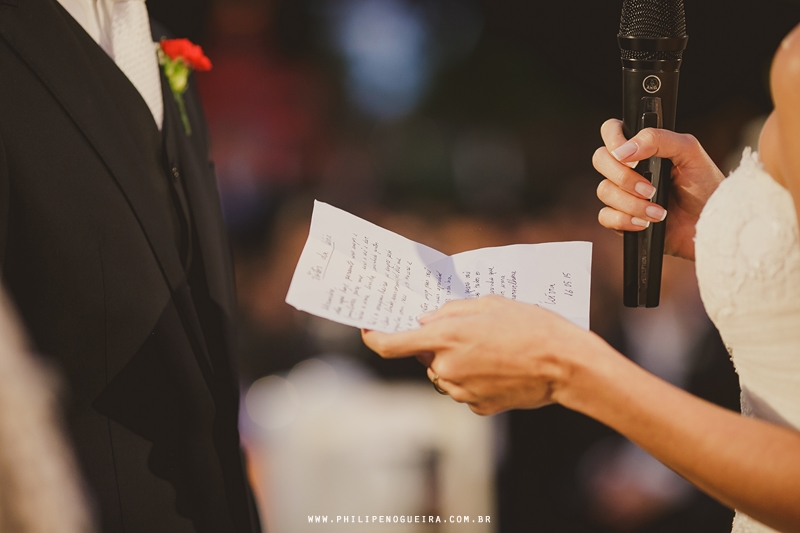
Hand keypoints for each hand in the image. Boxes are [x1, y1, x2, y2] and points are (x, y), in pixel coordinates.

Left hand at [362, 296, 600, 414]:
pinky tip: (500, 368)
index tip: (367, 329)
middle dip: (437, 345)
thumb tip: (426, 321)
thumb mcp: (488, 303)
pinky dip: (474, 379)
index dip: (373, 337)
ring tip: (492, 350)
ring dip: (456, 363)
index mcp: (445, 337)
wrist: (565, 364)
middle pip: (424, 358)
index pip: (390, 345)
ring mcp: (461, 390)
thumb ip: (450, 311)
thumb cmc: (530, 326)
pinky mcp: (477, 407)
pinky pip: (464, 390)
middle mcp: (446, 367)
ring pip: (444, 375)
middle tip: (468, 332)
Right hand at [593, 119, 723, 260]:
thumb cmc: (705, 186)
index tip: (629, 156)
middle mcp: (628, 168)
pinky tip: (646, 223)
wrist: (712, 224)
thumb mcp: (689, 151)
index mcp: (642, 147)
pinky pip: (605, 216)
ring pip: (604, 190)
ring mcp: (623, 193)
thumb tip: (624, 152)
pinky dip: (625, 220)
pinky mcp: (622, 219)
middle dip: (623, 177)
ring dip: (632, 203)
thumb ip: (658, 140)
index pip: (612, 131)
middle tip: (650, 189)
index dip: (613, 140)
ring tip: (658, 212)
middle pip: (600, 159)